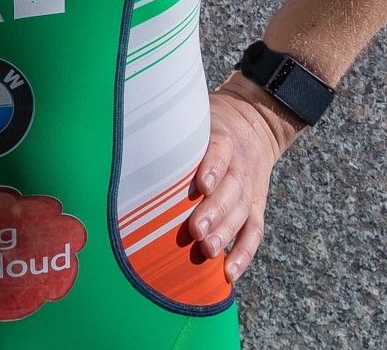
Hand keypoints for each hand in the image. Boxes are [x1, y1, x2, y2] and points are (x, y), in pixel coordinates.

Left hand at [183, 74, 303, 282]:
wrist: (255, 121)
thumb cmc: (211, 125)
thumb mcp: (196, 115)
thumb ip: (173, 127)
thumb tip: (129, 138)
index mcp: (224, 138)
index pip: (220, 151)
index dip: (213, 167)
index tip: (202, 185)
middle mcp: (240, 164)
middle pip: (232, 188)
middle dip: (215, 211)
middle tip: (196, 231)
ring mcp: (250, 186)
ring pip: (243, 211)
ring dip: (226, 233)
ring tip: (209, 252)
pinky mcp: (257, 204)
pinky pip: (255, 230)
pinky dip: (245, 252)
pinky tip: (230, 272)